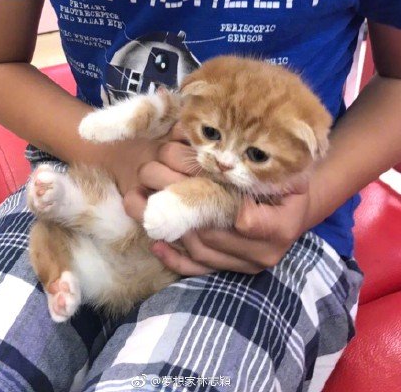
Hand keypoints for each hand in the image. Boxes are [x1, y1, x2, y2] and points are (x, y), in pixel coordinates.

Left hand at [125, 145, 311, 275]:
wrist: (293, 214)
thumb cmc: (290, 187)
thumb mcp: (293, 176)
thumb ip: (271, 173)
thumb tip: (235, 164)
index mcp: (281, 228)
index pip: (247, 222)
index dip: (218, 206)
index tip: (196, 183)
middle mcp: (261, 254)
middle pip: (212, 234)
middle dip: (179, 205)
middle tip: (152, 177)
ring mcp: (242, 266)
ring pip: (199, 251)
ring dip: (168, 227)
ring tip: (142, 201)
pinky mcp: (227, 271)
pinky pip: (196, 269)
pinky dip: (174, 258)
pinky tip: (155, 242)